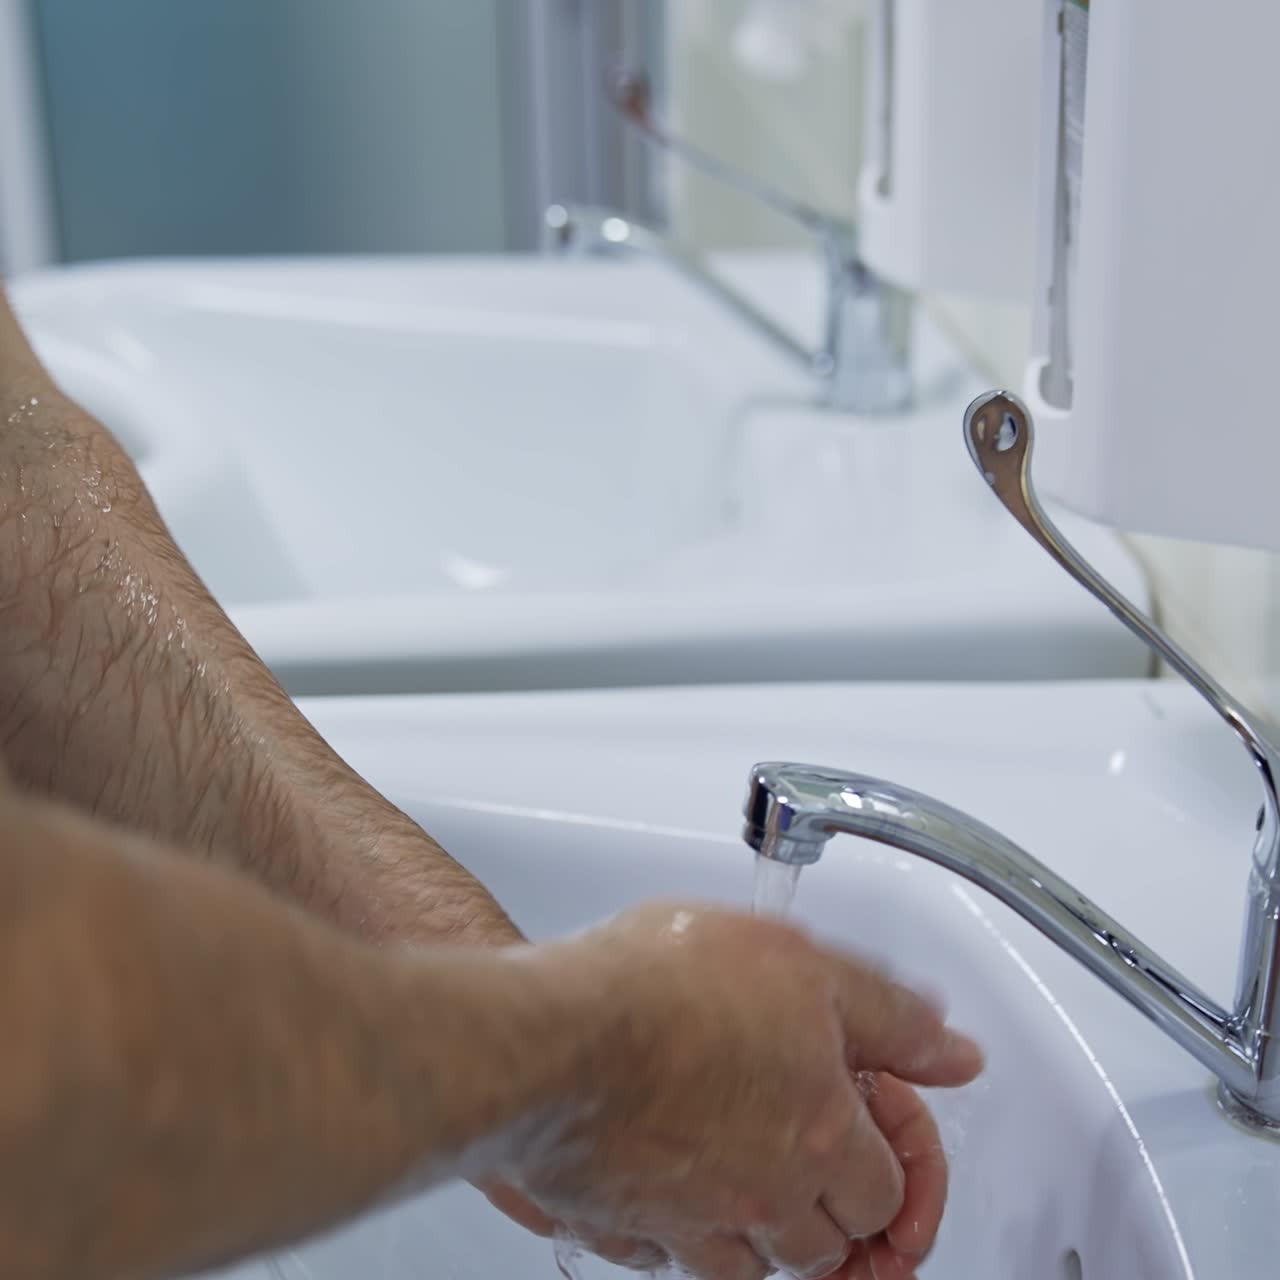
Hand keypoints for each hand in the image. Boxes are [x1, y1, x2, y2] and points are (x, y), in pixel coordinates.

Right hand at [499, 903, 982, 1278]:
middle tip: (833, 1167)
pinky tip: (680, 1202)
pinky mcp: (619, 1225)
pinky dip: (689, 1241)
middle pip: (831, 1245)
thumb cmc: (664, 989)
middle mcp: (763, 1196)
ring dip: (772, 1238)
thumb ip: (889, 1013)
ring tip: (765, 1192)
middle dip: (844, 1211)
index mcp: (821, 1137)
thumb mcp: (804, 965)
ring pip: (754, 1267)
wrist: (552, 1034)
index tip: (889, 1130)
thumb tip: (953, 1051)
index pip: (893, 1190)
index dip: (903, 1162)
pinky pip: (671, 1260)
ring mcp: (688, 1220)